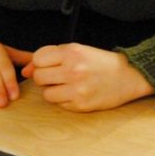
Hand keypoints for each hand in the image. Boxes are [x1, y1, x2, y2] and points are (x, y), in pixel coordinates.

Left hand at [19, 43, 154, 111]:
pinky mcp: (81, 105)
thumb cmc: (101, 62)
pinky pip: (59, 104)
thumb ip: (50, 56)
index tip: (51, 65)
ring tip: (67, 86)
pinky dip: (64, 100)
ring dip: (53, 91)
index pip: (38, 59)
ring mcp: (77, 89)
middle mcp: (74, 70)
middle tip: (58, 77)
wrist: (129, 76)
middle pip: (39, 77)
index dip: (41, 63)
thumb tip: (25, 70)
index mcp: (72, 53)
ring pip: (46, 94)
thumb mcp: (77, 50)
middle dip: (45, 78)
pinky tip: (76, 93)